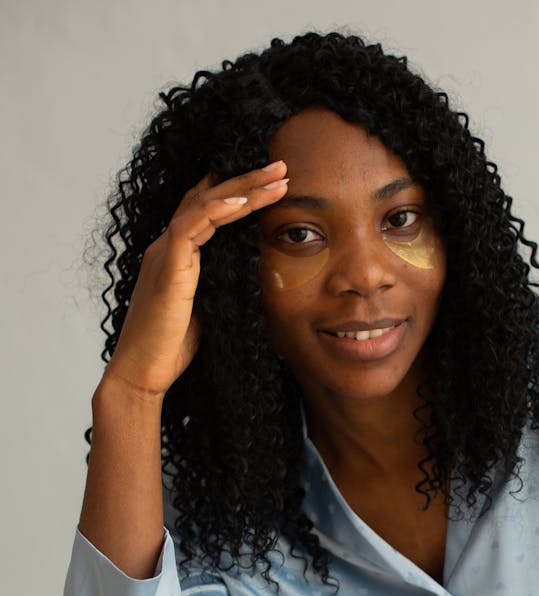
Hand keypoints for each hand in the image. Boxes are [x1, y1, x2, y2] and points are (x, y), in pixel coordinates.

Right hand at [106, 160, 288, 395]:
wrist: (143, 371)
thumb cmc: (172, 347)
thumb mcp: (208, 308)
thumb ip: (221, 284)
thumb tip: (251, 276)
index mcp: (178, 254)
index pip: (207, 209)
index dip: (237, 191)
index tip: (272, 184)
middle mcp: (169, 246)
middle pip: (208, 197)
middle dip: (248, 180)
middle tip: (281, 166)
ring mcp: (165, 254)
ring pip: (204, 204)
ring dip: (243, 188)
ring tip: (277, 176)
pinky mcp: (167, 268)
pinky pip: (190, 227)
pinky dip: (215, 211)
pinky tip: (241, 201)